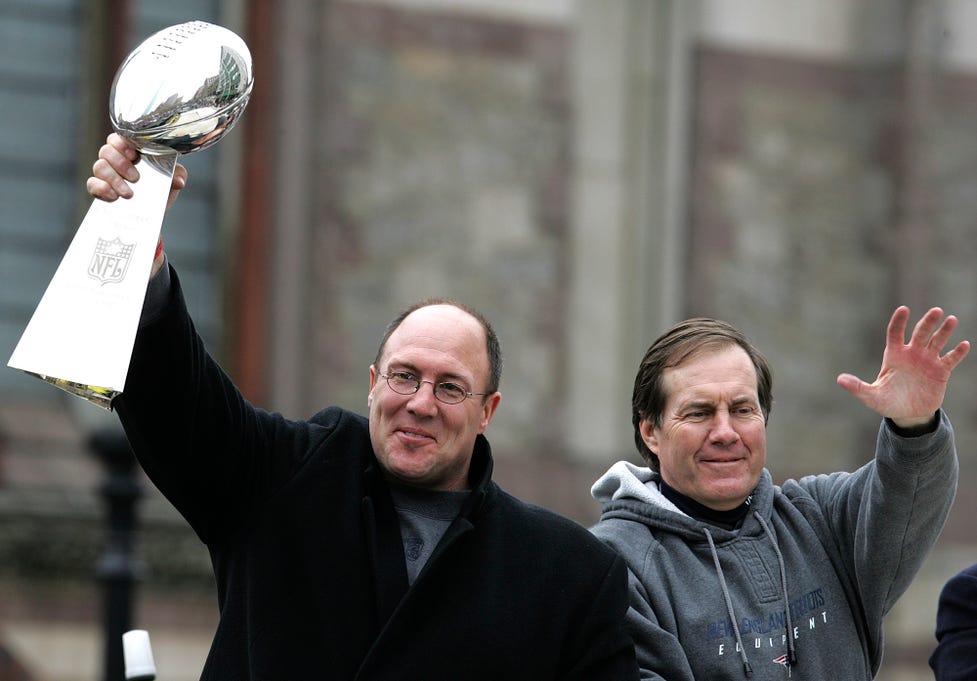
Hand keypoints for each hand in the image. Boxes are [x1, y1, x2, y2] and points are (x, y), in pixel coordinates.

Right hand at [86, 132, 187, 209]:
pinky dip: (101, 188)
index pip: (120, 138)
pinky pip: (91, 184)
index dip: (123, 143)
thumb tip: (179, 180)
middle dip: (120, 164)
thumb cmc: (162, 189)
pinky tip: (113, 196)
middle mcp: (116, 159)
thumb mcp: (173, 180)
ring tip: (128, 193)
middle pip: (106, 150)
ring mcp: (106, 174)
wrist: (156, 212)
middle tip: (135, 178)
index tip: (134, 153)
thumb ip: (178, 174)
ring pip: (99, 166)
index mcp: (133, 151)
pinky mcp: (99, 189)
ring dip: (113, 179)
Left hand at [837, 306, 969, 427]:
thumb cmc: (887, 402)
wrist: (907, 414)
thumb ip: (857, 387)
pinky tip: (964, 345)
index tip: (904, 309)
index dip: (899, 321)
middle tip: (937, 310)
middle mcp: (912, 354)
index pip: (895, 333)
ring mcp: (928, 361)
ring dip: (945, 331)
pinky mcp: (941, 371)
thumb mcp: (871, 396)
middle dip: (928, 322)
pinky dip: (957, 352)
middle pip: (920, 333)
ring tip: (951, 320)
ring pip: (937, 341)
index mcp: (894, 355)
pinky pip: (950, 359)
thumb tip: (839, 379)